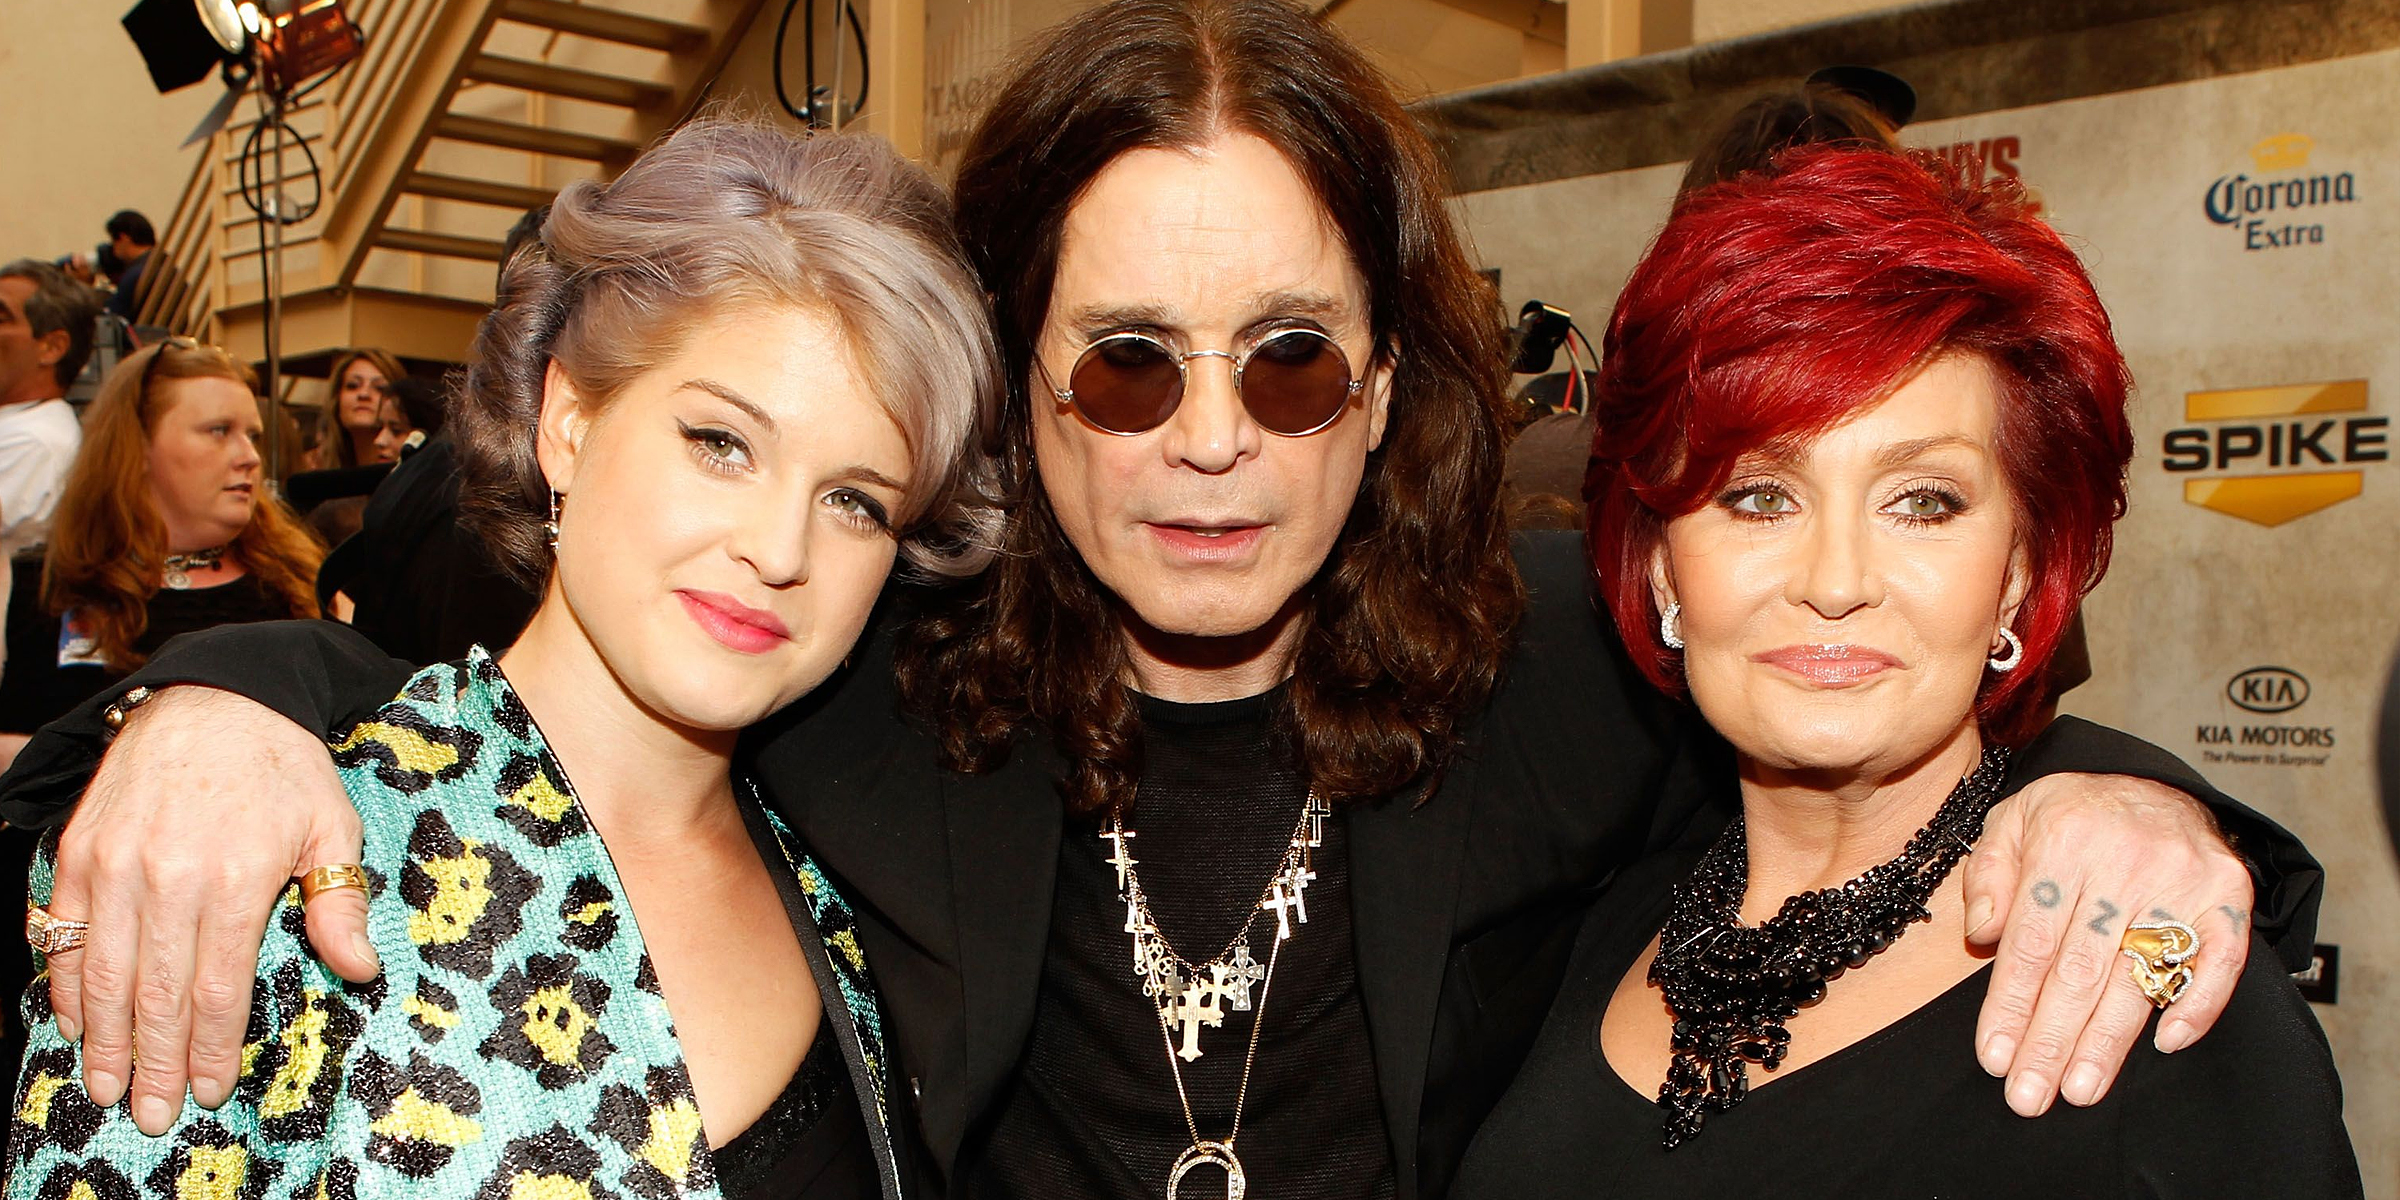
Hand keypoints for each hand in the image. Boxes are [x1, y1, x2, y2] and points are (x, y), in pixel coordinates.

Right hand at [43, 686, 371, 1134]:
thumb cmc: (283, 767)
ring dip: (101, 1037)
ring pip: (102, 972)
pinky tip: (72, 1020)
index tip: (209, 1090)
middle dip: (153, 1061)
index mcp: (234, 879)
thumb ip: (339, 903)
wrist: (216, 697)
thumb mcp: (331, 827)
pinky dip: (65, 981)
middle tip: (152, 1112)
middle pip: (153, 994)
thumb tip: (360, 970)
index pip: (214, 987)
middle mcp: (167, 877)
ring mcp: (115, 864)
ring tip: (106, 1085)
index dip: (209, 1047)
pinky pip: (63, 932)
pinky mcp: (80, 852)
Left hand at [1959, 773, 2251, 1115]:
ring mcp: (2182, 879)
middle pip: (2081, 970)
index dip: (2011, 1005)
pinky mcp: (2228, 894)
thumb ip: (1988, 873)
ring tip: (2080, 1089)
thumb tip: (1983, 935)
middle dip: (2051, 1040)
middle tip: (2030, 1096)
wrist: (2156, 782)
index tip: (1995, 1056)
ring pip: (2140, 975)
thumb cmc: (2074, 814)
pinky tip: (2169, 1043)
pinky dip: (2198, 1003)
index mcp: (2063, 842)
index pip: (2031, 942)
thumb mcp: (2012, 819)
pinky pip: (2219, 959)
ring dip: (2108, 1041)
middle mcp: (2124, 861)